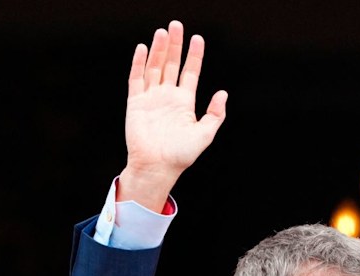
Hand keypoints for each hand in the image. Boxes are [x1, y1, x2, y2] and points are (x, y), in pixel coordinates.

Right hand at [118, 20, 227, 210]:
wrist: (157, 166)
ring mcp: (151, 98)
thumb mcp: (205, 134)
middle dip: (175, 45)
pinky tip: (144, 48)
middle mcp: (168, 96)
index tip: (198, 39)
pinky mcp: (136, 102)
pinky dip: (140, 63)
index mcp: (185, 102)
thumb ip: (215, 114)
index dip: (194, 56)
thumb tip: (223, 93)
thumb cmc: (181, 154)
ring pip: (155, 67)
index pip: (190, 72)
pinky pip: (137, 78)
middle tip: (177, 25)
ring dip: (159, 49)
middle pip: (172, 64)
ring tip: (163, 32)